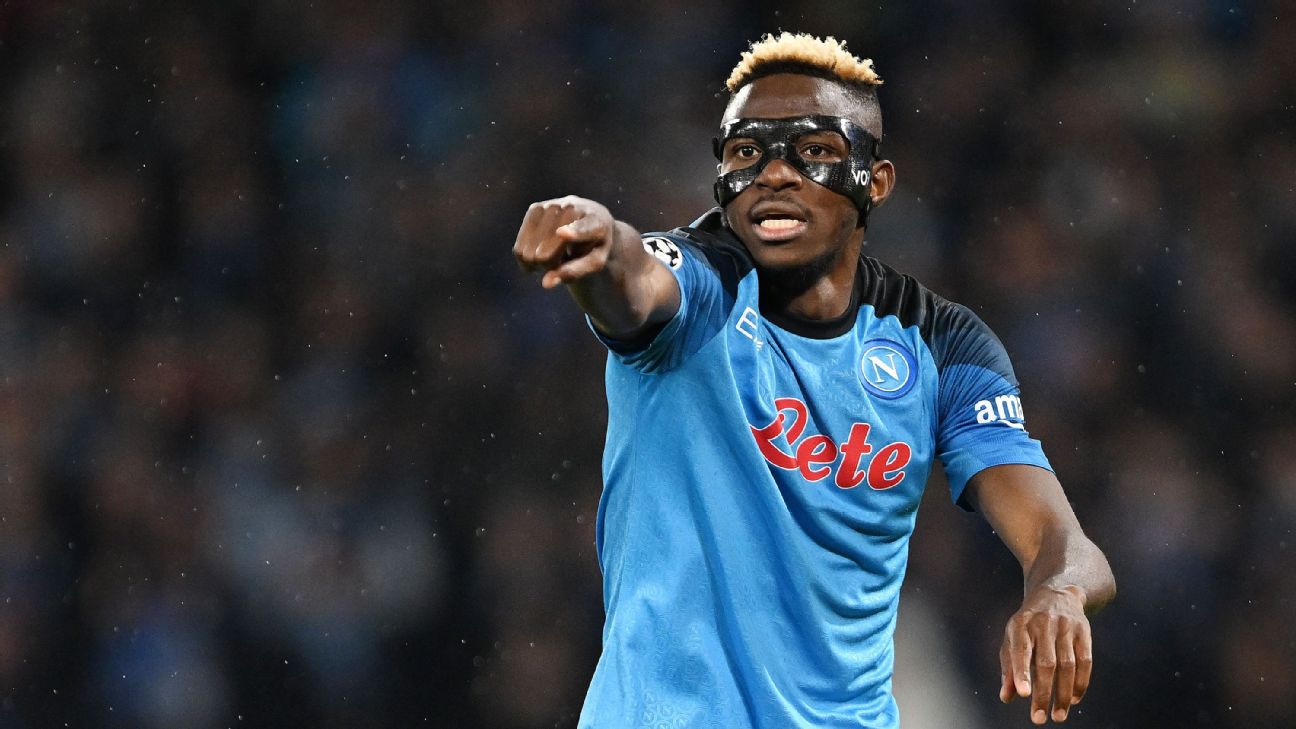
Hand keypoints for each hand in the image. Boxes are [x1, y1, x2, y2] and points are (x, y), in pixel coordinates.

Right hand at [513, 196, 616, 288]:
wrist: (590, 217)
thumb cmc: (594, 245)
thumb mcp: (594, 262)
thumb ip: (574, 272)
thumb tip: (546, 283)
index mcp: (595, 221)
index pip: (583, 229)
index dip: (573, 232)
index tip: (561, 233)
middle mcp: (573, 208)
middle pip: (547, 251)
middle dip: (550, 266)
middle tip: (560, 265)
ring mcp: (552, 206)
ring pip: (530, 249)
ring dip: (536, 263)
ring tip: (551, 259)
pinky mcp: (535, 208)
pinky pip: (520, 243)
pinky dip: (524, 258)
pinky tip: (534, 260)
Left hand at [999, 585, 1092, 723]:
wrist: (1057, 595)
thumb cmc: (1028, 625)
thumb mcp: (1013, 639)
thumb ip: (1009, 668)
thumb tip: (1007, 697)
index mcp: (1020, 625)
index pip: (1021, 650)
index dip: (1021, 672)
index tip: (1023, 694)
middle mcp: (1043, 624)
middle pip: (1046, 663)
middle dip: (1043, 693)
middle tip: (1039, 718)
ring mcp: (1066, 627)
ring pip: (1067, 665)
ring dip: (1063, 694)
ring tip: (1058, 715)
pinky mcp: (1084, 631)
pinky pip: (1085, 661)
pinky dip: (1080, 683)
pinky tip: (1073, 699)